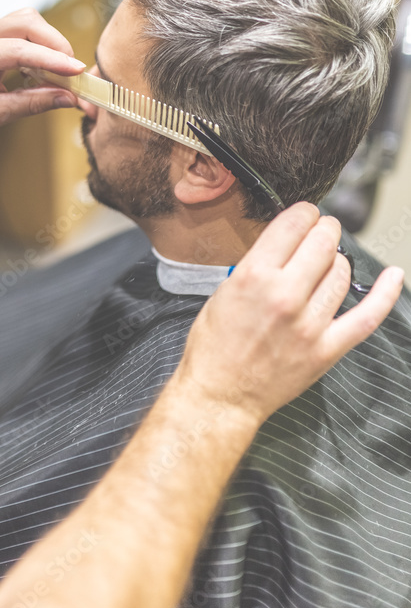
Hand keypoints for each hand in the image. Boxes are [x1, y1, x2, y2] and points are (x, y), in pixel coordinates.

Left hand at [0, 8, 83, 136]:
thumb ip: (32, 103)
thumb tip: (67, 98)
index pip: (21, 50)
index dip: (53, 59)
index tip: (77, 71)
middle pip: (28, 22)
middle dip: (56, 44)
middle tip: (72, 72)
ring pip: (27, 20)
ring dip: (49, 41)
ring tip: (59, 69)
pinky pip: (21, 27)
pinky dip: (38, 42)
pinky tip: (43, 64)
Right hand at [178, 203, 403, 425]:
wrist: (220, 395)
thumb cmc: (214, 347)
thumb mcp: (224, 290)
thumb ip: (257, 264)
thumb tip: (286, 242)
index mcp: (253, 276)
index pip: (294, 224)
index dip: (304, 213)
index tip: (305, 215)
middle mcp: (284, 295)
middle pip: (323, 242)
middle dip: (324, 230)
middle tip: (321, 232)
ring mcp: (309, 324)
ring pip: (342, 271)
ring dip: (337, 260)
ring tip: (326, 263)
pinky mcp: (326, 349)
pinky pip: (367, 316)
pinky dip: (385, 294)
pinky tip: (393, 276)